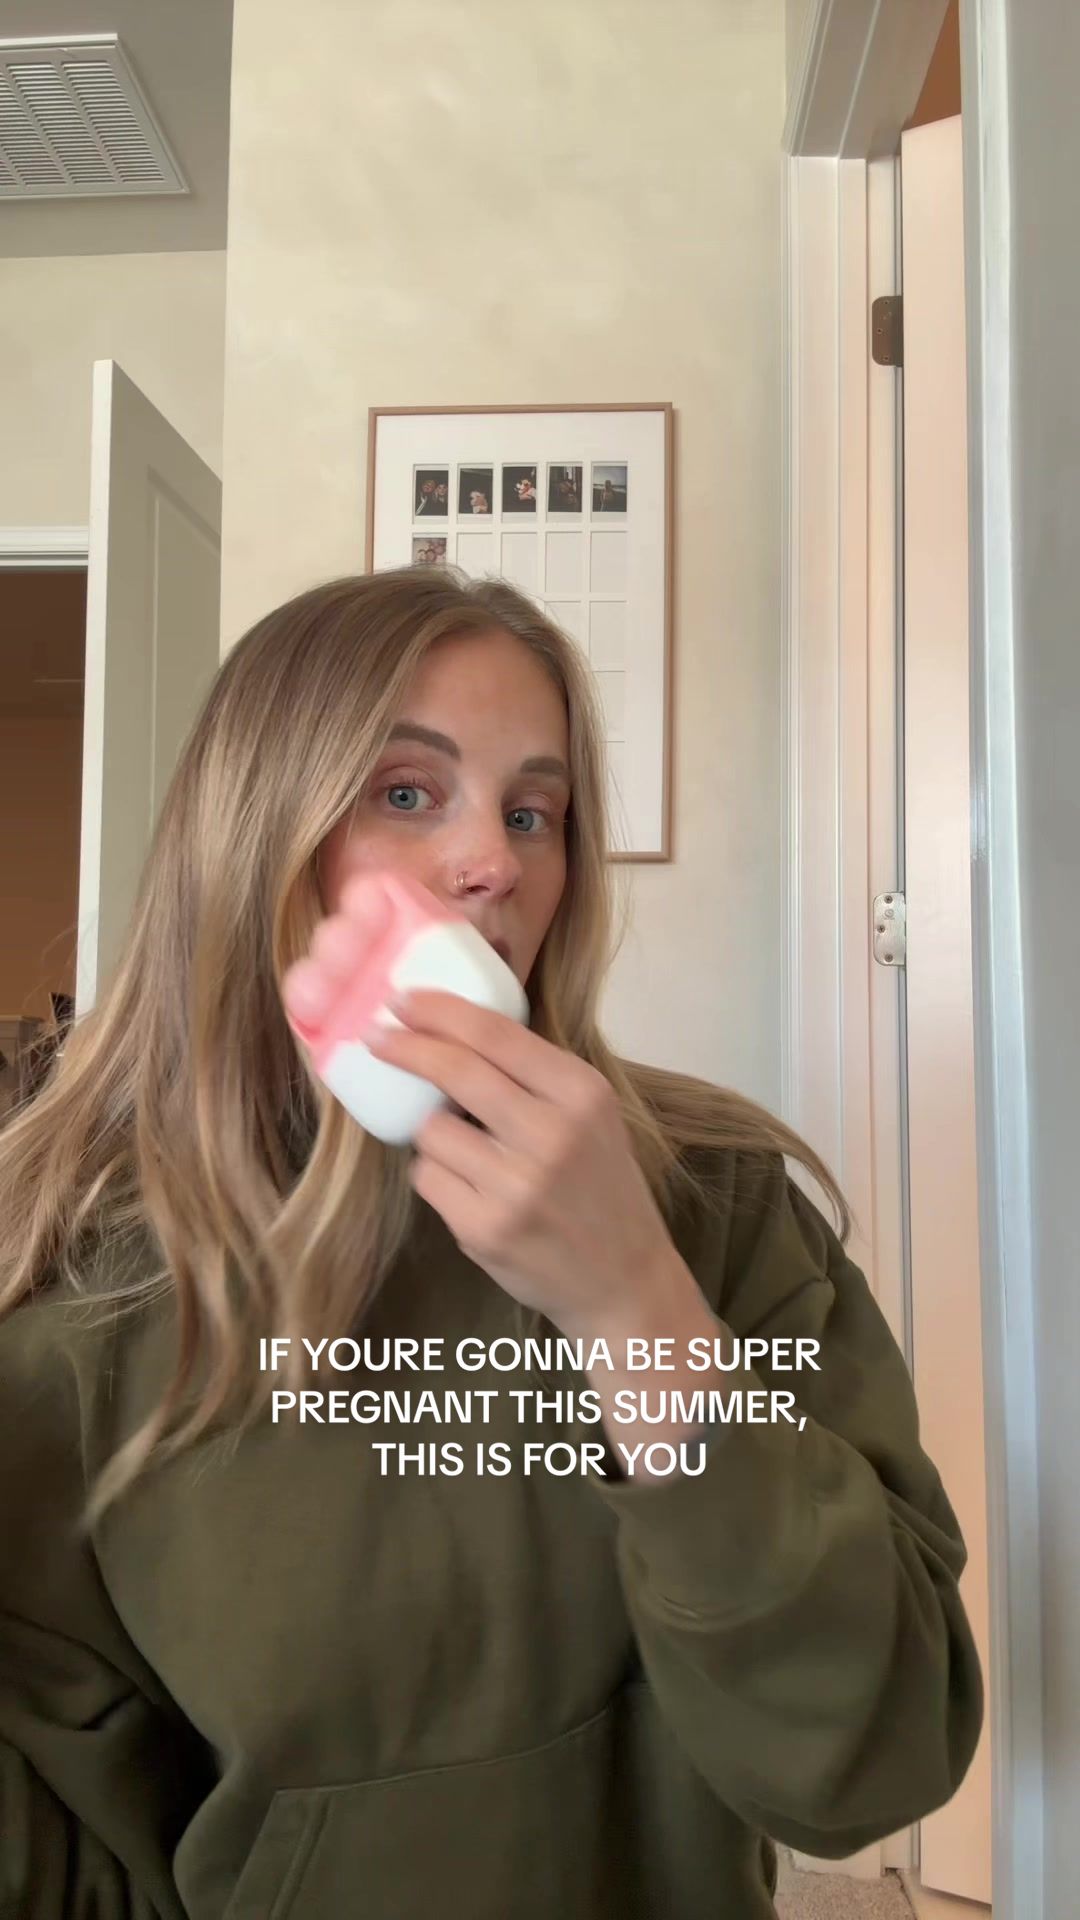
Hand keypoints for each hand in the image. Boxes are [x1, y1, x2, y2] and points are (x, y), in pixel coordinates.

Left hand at [365, 991, 685, 1338]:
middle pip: (455, 1070)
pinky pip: (427, 1178)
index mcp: (581, 1094)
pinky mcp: (485, 1229)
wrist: (623, 1278)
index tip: (402, 1000)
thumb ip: (534, 1073)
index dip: (439, 1011)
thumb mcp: (590, 1115)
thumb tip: (450, 1025)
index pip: (496, 1033)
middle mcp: (553, 1134)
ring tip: (466, 1151)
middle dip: (405, 1047)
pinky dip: (435, 1175)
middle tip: (376, 1038)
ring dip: (433, 1132)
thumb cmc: (599, 1186)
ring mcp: (517, 1186)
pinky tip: (468, 1188)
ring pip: (431, 1129)